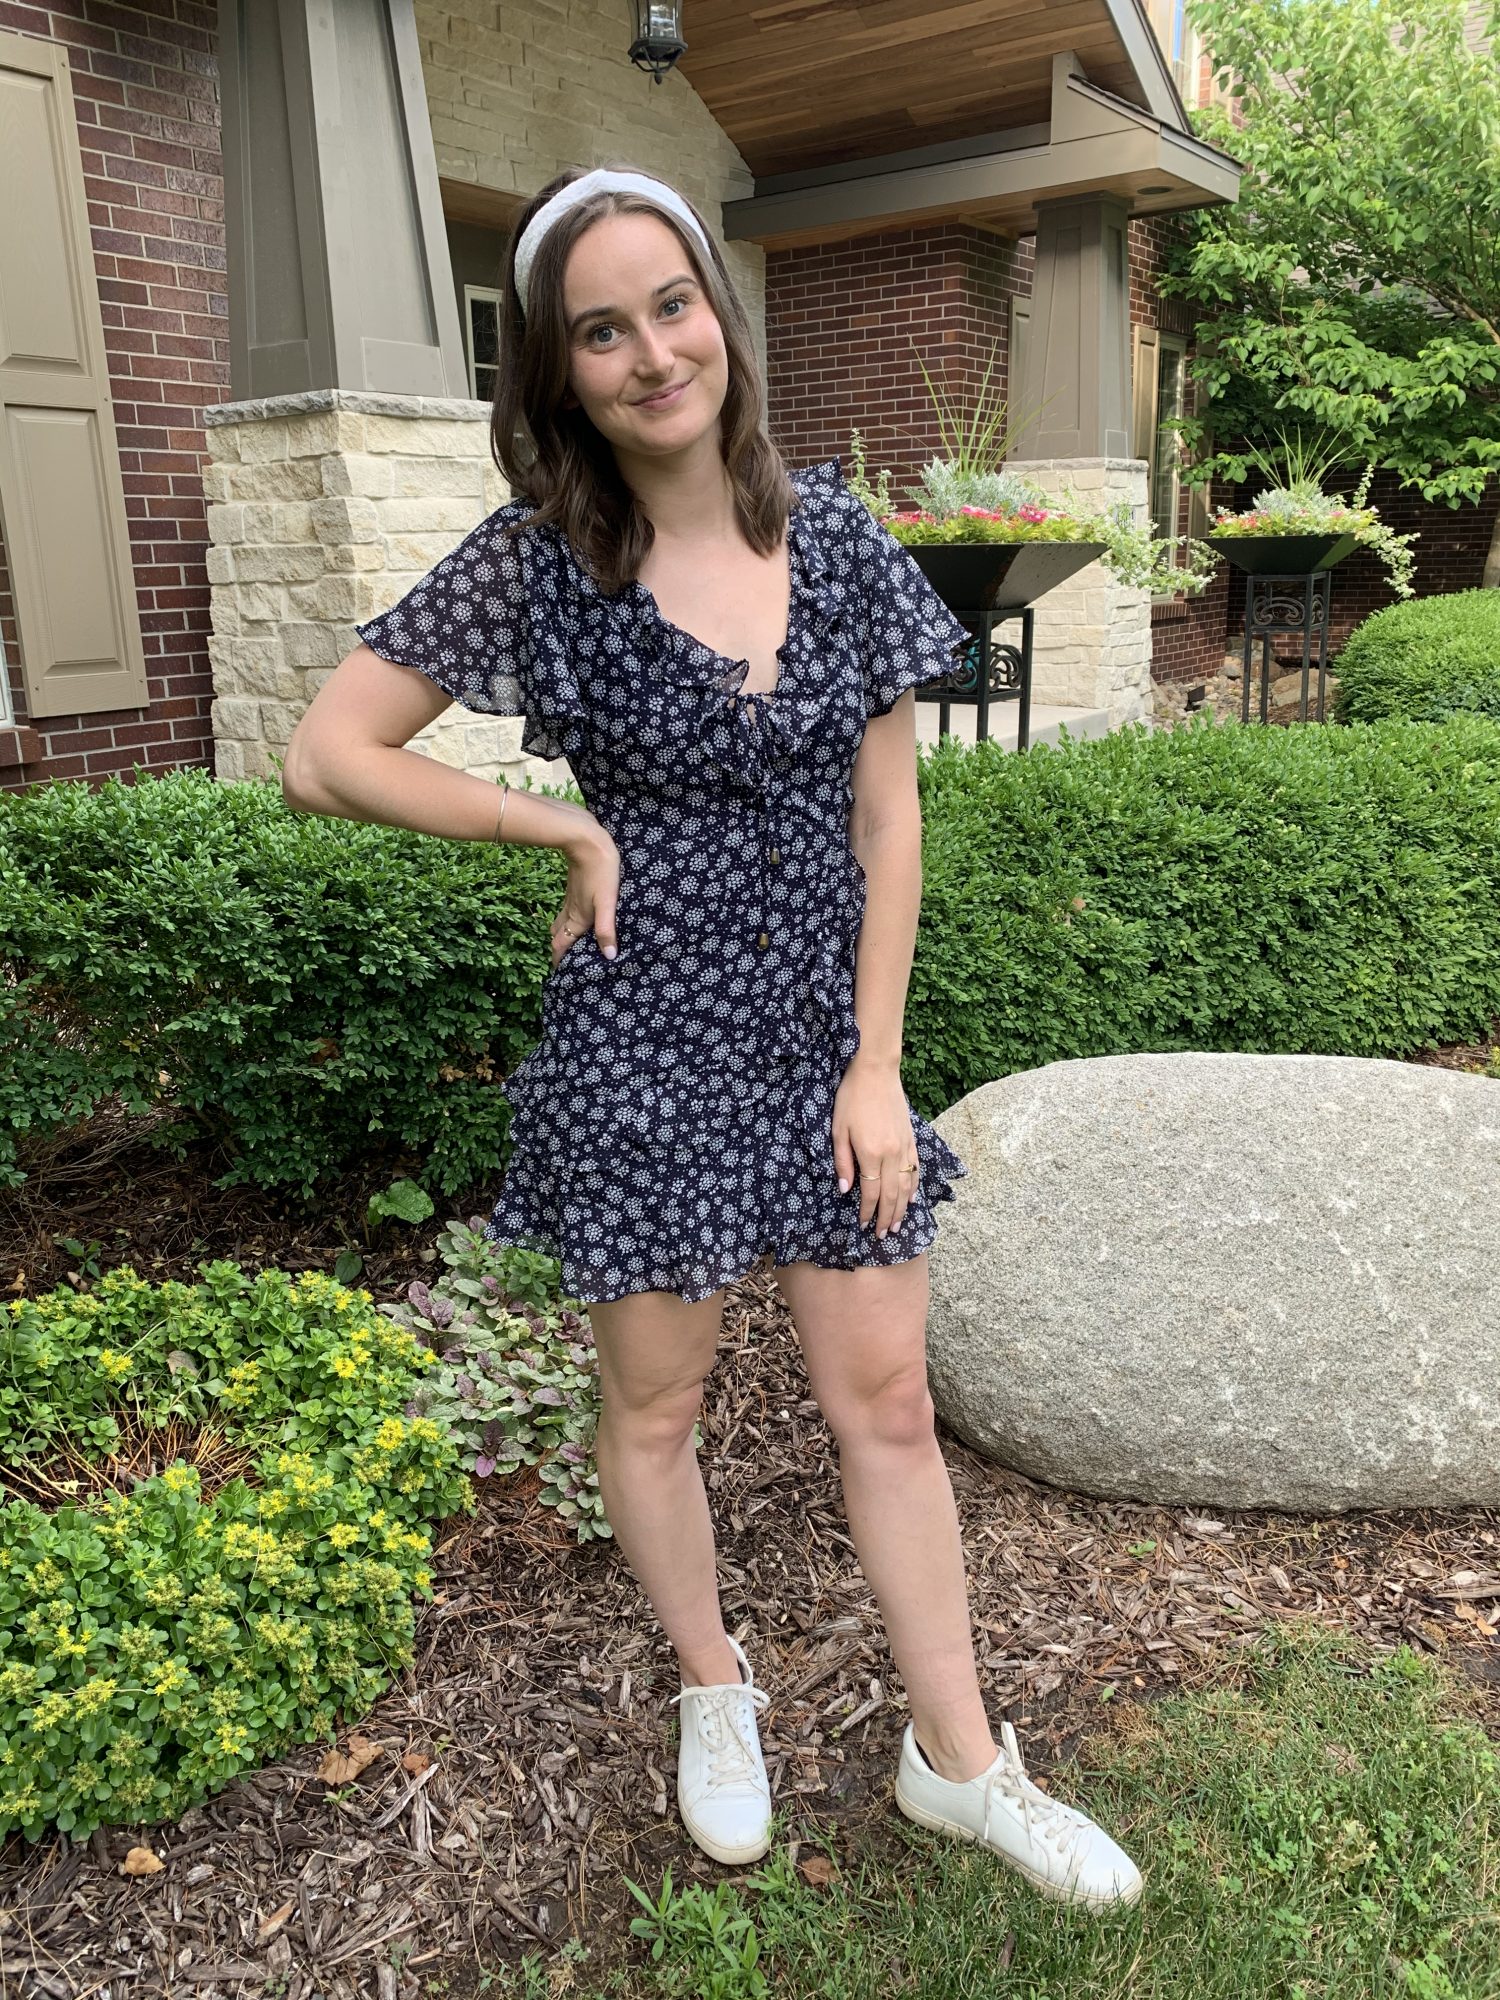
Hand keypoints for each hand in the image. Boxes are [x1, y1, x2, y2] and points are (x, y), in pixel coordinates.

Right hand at [550, 827, 621, 971]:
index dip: (559, 961)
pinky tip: (579, 916)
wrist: (585, 839)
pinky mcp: (575, 887)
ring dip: (562, 935)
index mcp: (578, 918)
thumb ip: (606, 929)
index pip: (562, 945)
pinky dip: (568, 920)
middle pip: (559, 936)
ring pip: (561, 922)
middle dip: (559, 950)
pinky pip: (567, 910)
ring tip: (569, 945)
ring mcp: (571, 898)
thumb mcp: (607, 902)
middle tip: (564, 963)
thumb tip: (608, 956)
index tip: (559, 975)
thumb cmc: (600, 871)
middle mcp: (571, 911)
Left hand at [831, 1055, 917, 1240]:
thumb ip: (842, 1162)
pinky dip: (913, 1187)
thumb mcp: (838, 1130)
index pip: (871, 1193)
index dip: (868, 1212)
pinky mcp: (911, 1138)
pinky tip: (911, 1198)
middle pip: (892, 1195)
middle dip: (887, 1218)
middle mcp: (893, 1154)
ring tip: (898, 1225)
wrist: (876, 1071)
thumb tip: (844, 1189)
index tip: (863, 1226)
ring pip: (906, 1186)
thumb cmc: (851, 1098)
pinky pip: (915, 1169)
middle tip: (884, 1236)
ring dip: (902, 1208)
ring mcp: (905, 1146)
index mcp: (872, 1153)